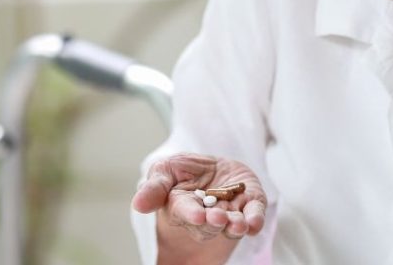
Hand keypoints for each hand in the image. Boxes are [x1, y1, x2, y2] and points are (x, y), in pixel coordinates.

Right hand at [132, 153, 266, 241]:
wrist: (213, 167)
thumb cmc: (184, 170)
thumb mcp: (165, 170)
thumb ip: (154, 186)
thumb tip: (138, 204)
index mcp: (182, 206)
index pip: (185, 212)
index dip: (191, 214)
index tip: (197, 214)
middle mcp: (206, 215)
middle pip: (208, 224)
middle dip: (213, 221)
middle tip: (217, 217)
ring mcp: (230, 212)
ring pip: (231, 225)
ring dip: (235, 226)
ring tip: (238, 224)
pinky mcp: (249, 205)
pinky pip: (254, 215)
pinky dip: (255, 220)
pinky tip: (254, 223)